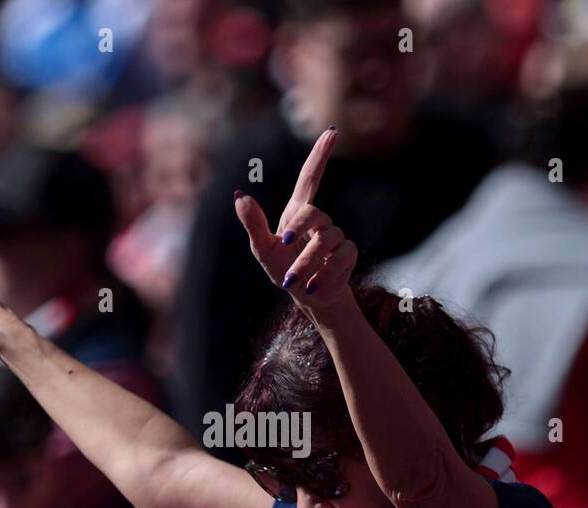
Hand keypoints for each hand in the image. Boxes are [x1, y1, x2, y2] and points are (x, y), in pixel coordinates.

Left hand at [234, 128, 359, 313]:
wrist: (306, 295)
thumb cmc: (283, 269)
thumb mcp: (263, 250)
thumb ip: (253, 224)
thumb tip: (239, 194)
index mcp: (298, 212)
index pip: (310, 176)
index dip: (320, 154)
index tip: (332, 131)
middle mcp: (319, 220)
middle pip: (314, 212)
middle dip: (298, 228)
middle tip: (284, 244)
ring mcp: (336, 236)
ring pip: (326, 240)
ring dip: (306, 262)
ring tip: (293, 281)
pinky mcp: (348, 254)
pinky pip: (341, 258)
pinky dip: (326, 273)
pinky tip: (312, 285)